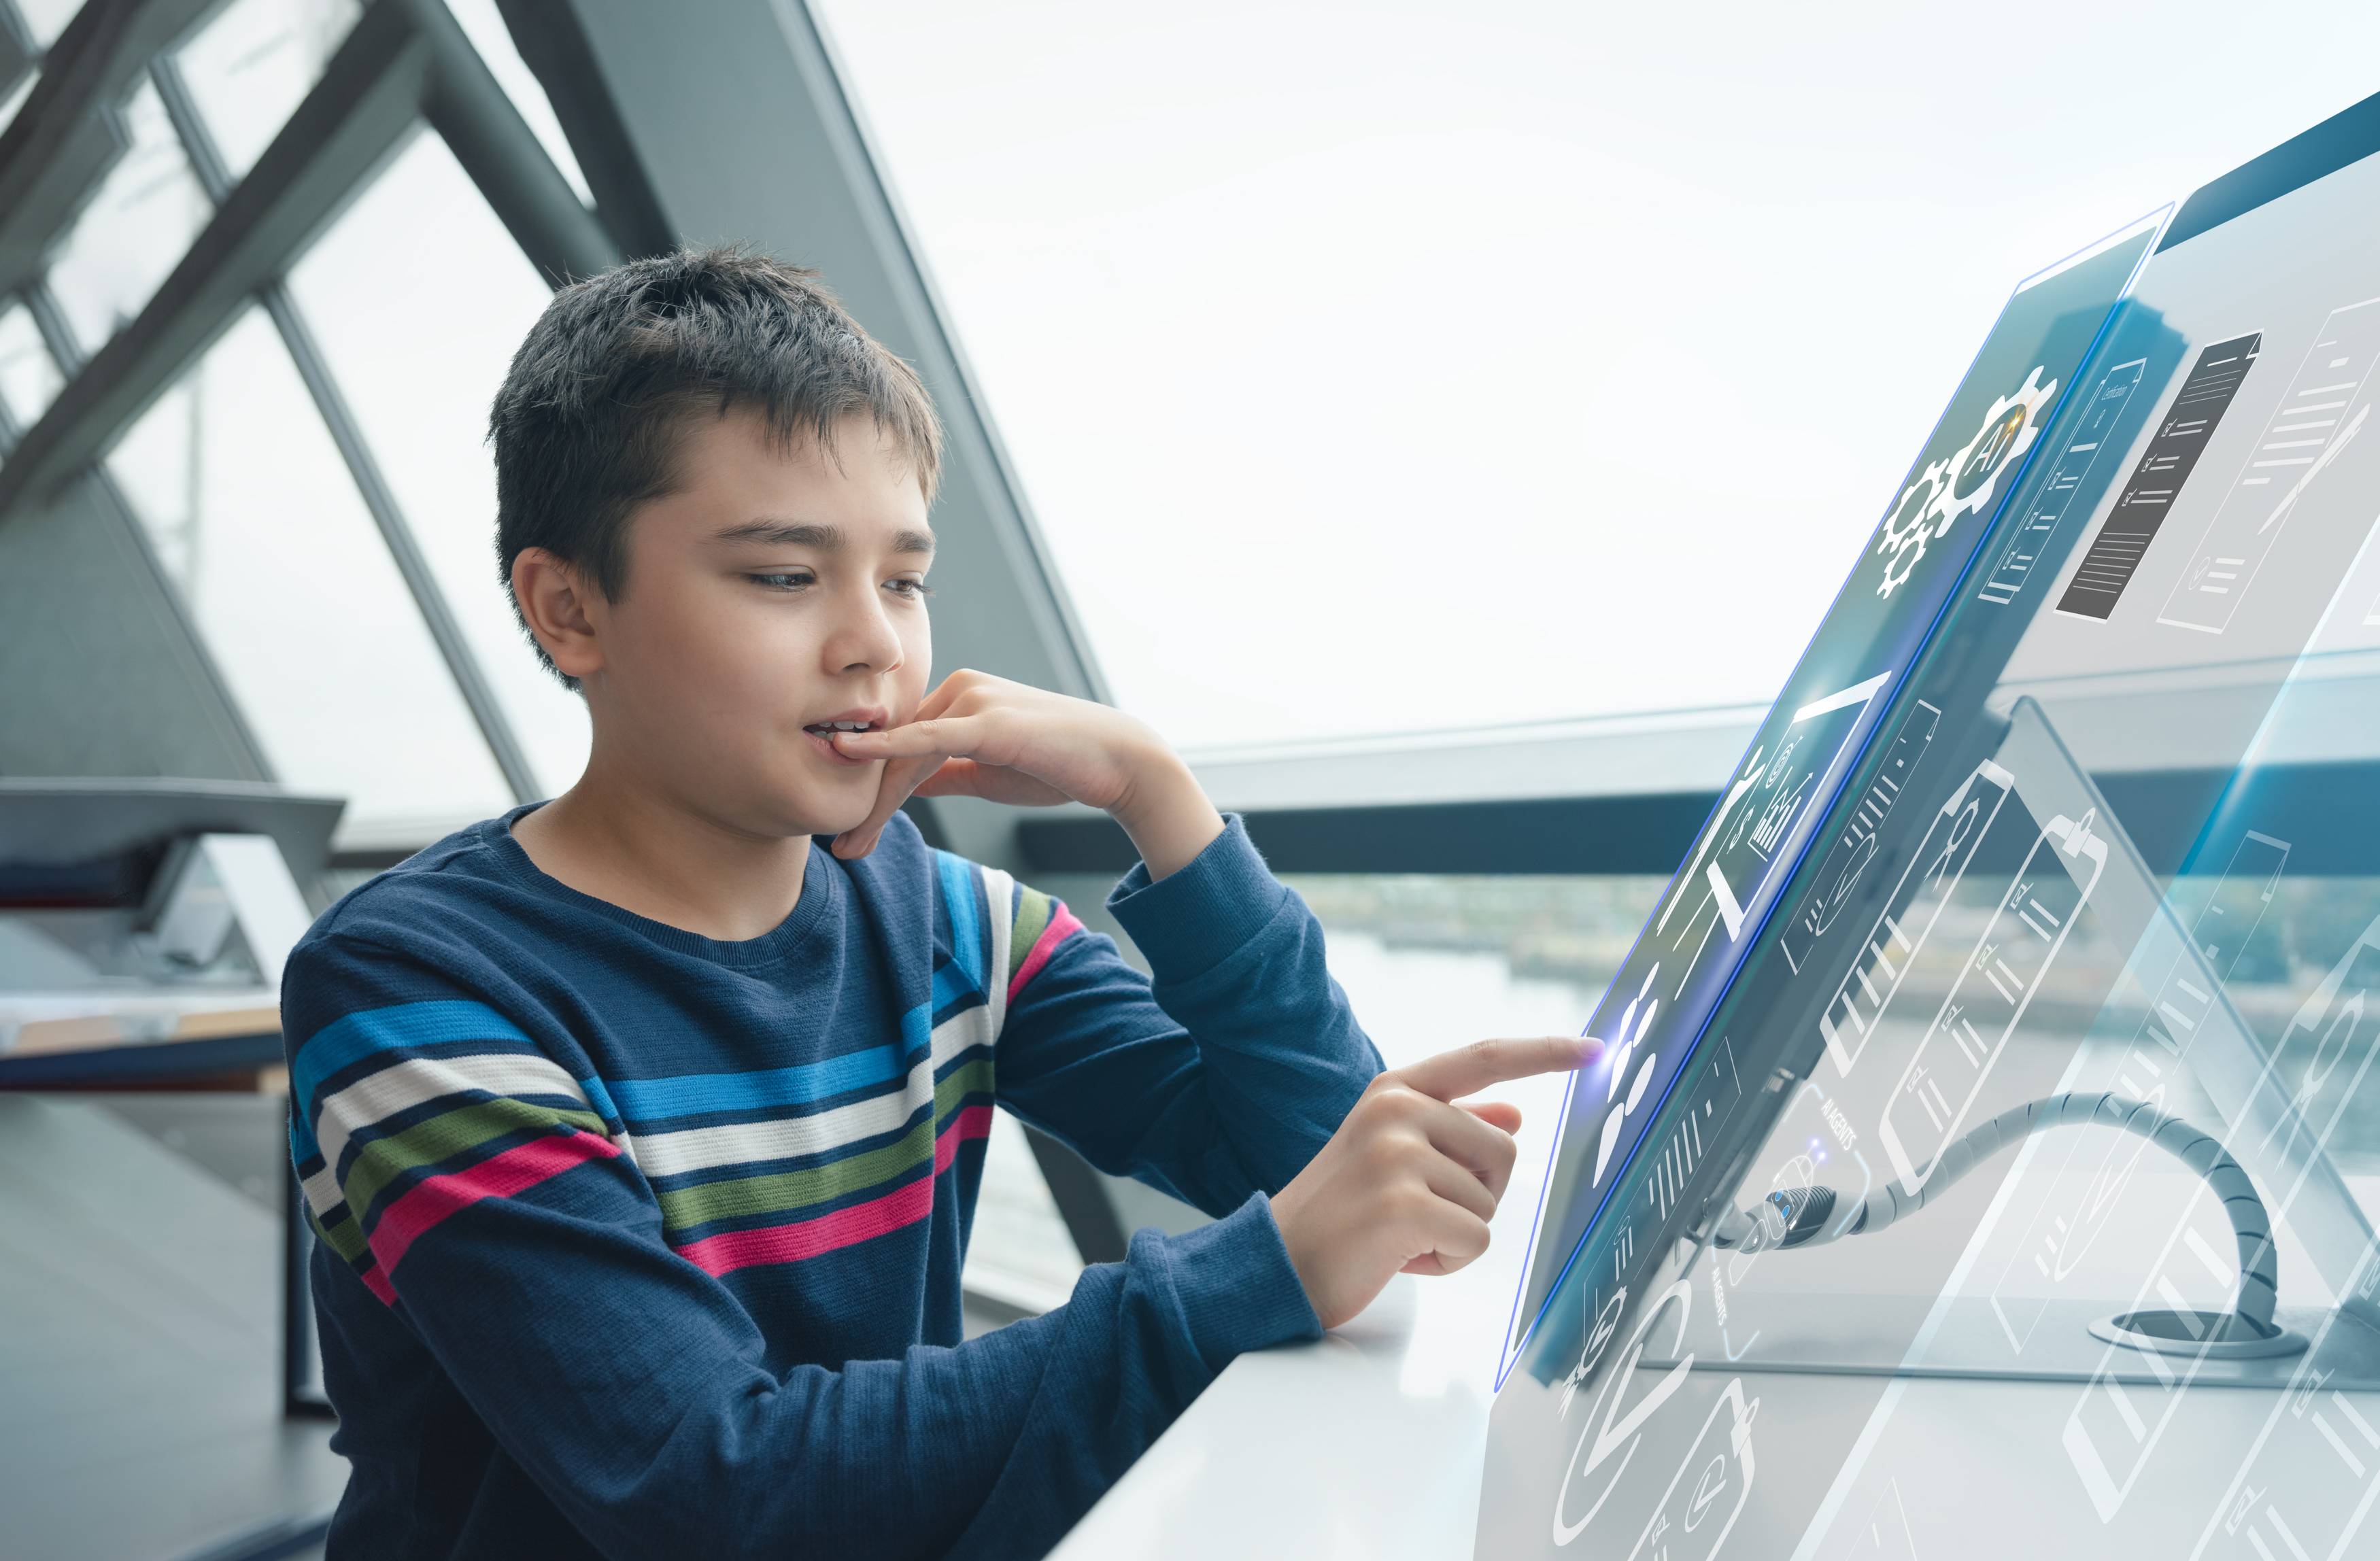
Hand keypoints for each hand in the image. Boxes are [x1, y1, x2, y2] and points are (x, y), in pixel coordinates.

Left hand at [828, 670, 1224, 876]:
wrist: (1118, 762)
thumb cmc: (1059, 765)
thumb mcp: (988, 772)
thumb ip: (946, 771)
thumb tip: (908, 784)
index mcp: (958, 696)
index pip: (903, 743)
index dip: (875, 788)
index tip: (853, 832)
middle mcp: (959, 687)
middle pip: (897, 748)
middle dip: (869, 801)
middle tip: (842, 847)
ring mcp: (972, 698)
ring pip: (907, 753)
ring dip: (877, 801)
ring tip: (852, 843)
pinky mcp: (986, 719)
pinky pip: (926, 738)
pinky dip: (886, 749)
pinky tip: (849, 754)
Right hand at [1267, 1034, 1599, 1329]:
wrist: (1274, 1263)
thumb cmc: (1339, 1212)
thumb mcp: (1390, 1153)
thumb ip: (1451, 1127)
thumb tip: (1515, 1111)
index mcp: (1395, 1089)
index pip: (1485, 1057)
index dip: (1545, 1053)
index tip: (1595, 1050)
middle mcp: (1397, 1109)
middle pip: (1503, 1149)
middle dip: (1477, 1194)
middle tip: (1416, 1212)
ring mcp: (1398, 1153)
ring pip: (1490, 1202)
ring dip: (1456, 1235)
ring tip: (1400, 1235)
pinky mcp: (1403, 1204)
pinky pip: (1476, 1240)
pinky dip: (1448, 1263)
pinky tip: (1401, 1258)